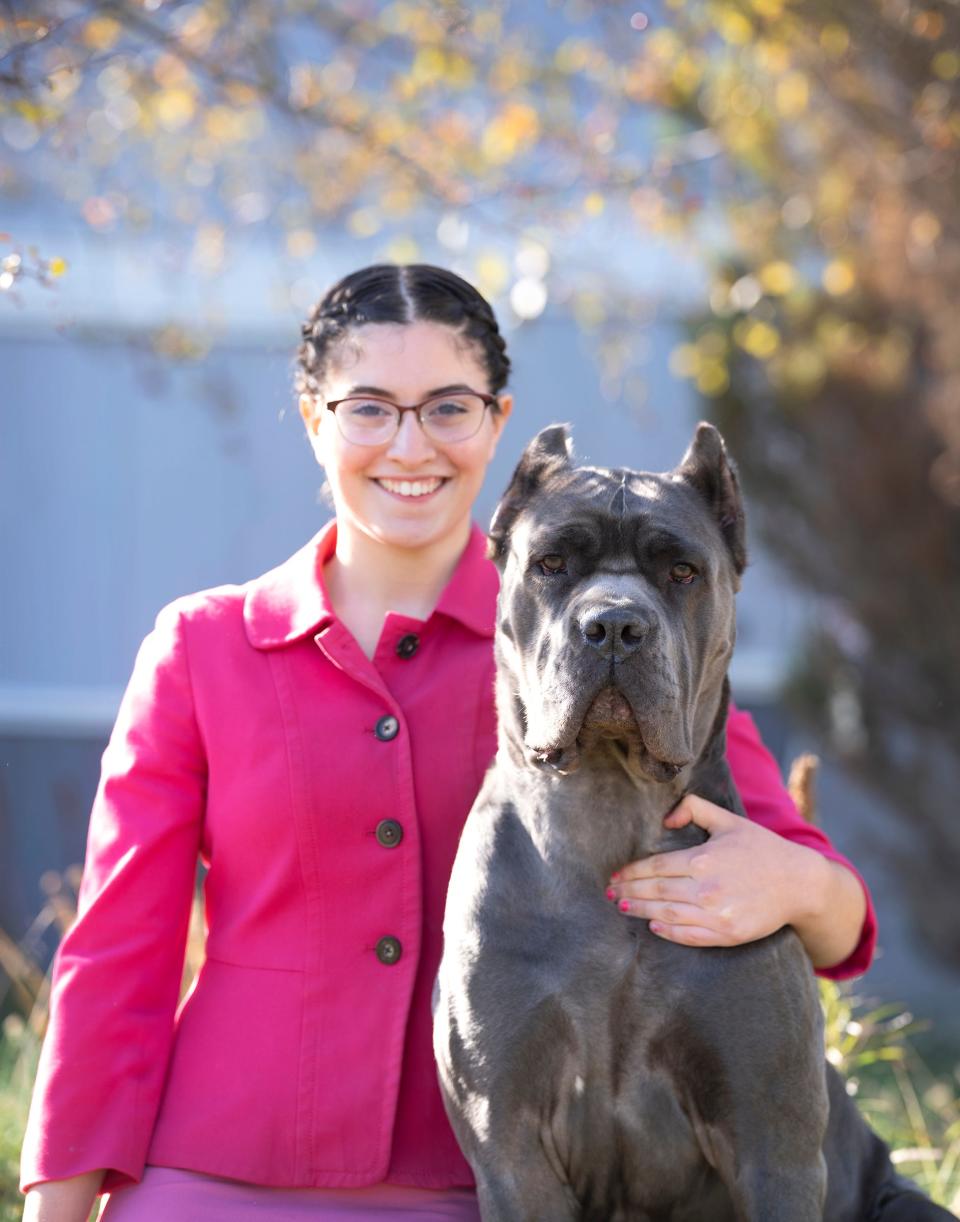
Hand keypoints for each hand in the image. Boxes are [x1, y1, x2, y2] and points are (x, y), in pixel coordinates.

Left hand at [606, 793, 825, 947]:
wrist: (799, 883)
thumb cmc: (762, 848)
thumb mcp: (728, 821)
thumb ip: (694, 808)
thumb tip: (666, 819)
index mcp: (704, 859)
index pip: (656, 867)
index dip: (632, 872)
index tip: (615, 875)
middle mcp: (708, 888)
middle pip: (656, 891)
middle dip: (629, 892)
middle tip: (609, 893)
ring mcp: (718, 914)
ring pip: (667, 914)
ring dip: (641, 911)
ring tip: (622, 907)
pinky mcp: (728, 934)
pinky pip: (690, 936)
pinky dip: (668, 932)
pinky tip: (653, 926)